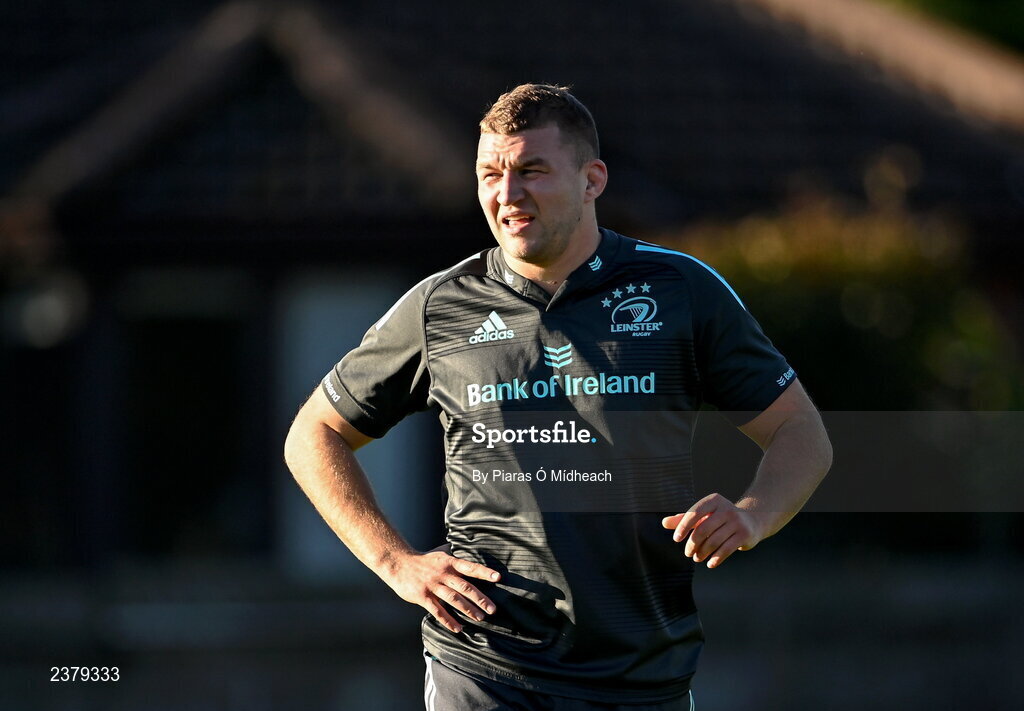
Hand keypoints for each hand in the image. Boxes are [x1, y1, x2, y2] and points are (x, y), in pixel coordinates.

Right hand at [383, 550, 500, 633]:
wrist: (398, 563)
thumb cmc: (421, 560)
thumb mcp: (439, 553)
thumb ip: (453, 554)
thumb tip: (466, 547)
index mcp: (449, 563)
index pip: (470, 567)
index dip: (484, 572)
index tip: (498, 578)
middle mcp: (443, 574)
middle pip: (464, 587)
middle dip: (480, 599)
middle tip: (492, 609)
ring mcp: (432, 585)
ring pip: (453, 599)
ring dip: (467, 610)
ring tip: (480, 618)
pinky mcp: (422, 596)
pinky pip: (437, 610)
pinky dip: (448, 620)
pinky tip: (458, 628)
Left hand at [661, 493, 764, 568]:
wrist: (752, 520)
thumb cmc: (721, 518)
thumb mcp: (704, 515)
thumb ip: (684, 519)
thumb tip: (663, 523)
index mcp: (714, 501)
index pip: (694, 513)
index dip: (683, 526)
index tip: (676, 539)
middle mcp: (726, 509)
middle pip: (703, 529)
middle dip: (693, 544)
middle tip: (688, 553)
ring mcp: (737, 522)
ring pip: (714, 541)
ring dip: (702, 553)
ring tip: (697, 558)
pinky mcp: (745, 535)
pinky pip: (726, 549)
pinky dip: (716, 559)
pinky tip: (710, 564)